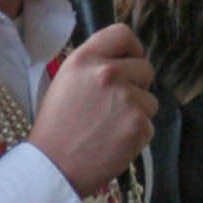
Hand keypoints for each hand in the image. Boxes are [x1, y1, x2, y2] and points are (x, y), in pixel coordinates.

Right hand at [31, 25, 156, 198]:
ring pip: (150, 100)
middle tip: (115, 106)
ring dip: (137, 113)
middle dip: (137, 86)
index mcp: (85, 58)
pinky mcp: (139, 125)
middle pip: (145, 68)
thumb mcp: (65, 81)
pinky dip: (136, 136)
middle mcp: (108, 73)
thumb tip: (123, 61)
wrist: (52, 167)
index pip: (123, 34)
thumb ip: (93, 66)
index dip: (132, 49)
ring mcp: (127, 99)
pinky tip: (114, 142)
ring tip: (109, 128)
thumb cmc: (55, 127)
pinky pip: (149, 125)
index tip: (130, 62)